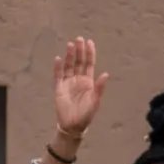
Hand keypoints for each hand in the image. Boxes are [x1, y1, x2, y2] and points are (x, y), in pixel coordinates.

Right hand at [50, 36, 109, 158]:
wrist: (73, 125)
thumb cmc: (86, 114)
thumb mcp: (95, 100)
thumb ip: (100, 87)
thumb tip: (106, 73)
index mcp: (88, 82)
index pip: (89, 64)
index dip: (89, 53)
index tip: (89, 42)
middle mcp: (78, 80)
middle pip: (78, 62)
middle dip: (79, 51)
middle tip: (79, 39)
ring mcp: (68, 83)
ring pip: (69, 66)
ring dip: (70, 56)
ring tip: (70, 45)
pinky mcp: (59, 88)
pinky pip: (58, 75)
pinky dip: (58, 67)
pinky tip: (59, 58)